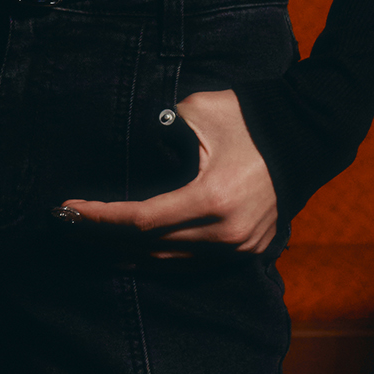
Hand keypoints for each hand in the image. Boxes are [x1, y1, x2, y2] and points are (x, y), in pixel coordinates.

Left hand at [59, 89, 278, 256]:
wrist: (306, 135)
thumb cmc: (249, 117)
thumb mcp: (198, 110)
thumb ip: (159, 126)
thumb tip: (129, 141)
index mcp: (212, 199)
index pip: (141, 220)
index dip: (99, 218)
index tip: (67, 209)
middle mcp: (226, 233)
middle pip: (149, 247)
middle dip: (103, 237)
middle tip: (66, 224)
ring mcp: (240, 247)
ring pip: (169, 262)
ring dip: (126, 253)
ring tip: (89, 241)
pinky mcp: (248, 250)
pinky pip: (193, 263)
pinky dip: (159, 258)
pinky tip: (131, 253)